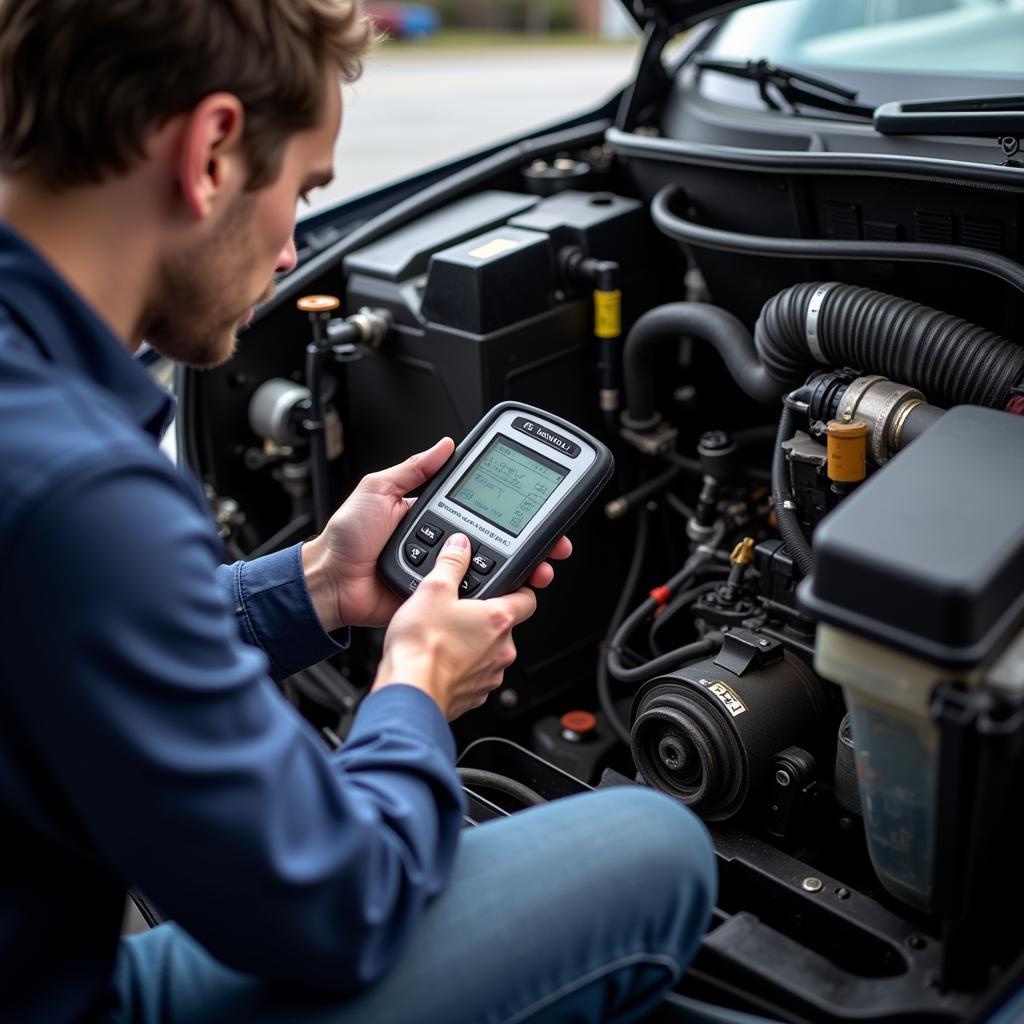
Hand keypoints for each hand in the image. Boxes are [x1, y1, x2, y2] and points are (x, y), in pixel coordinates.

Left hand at [301, 439, 572, 631]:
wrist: (330, 582)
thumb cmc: (347, 537)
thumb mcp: (379, 488)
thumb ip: (414, 469)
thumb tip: (444, 445)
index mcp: (434, 513)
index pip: (483, 507)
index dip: (513, 507)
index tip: (538, 505)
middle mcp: (445, 542)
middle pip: (499, 541)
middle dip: (532, 542)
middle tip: (554, 544)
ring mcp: (445, 572)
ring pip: (493, 572)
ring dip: (523, 570)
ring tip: (541, 568)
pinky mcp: (440, 598)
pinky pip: (471, 597)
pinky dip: (495, 596)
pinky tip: (513, 589)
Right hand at [372, 533, 536, 718]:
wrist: (408, 692)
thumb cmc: (421, 646)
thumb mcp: (432, 590)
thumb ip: (451, 563)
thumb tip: (460, 546)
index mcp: (498, 619)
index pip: (528, 598)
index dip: (518, 589)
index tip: (506, 586)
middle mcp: (502, 649)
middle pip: (505, 625)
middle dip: (485, 617)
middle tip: (459, 610)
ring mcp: (490, 675)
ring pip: (490, 651)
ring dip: (473, 643)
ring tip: (444, 635)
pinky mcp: (475, 695)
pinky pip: (475, 674)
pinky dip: (462, 666)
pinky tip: (440, 658)